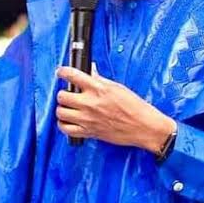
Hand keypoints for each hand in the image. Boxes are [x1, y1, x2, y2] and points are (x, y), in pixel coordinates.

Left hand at [56, 66, 175, 152]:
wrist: (142, 126)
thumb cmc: (134, 106)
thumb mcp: (117, 87)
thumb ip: (100, 79)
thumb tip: (90, 70)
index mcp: (98, 89)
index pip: (72, 75)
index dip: (62, 72)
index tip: (61, 72)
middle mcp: (90, 103)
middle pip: (62, 96)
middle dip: (63, 93)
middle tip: (68, 92)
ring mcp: (88, 119)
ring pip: (61, 112)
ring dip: (62, 108)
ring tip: (68, 107)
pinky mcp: (89, 132)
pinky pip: (66, 129)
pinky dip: (63, 124)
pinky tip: (67, 120)